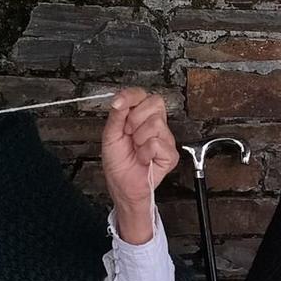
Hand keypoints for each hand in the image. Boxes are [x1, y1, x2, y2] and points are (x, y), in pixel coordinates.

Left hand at [101, 88, 176, 226]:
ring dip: (139, 139)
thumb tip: (120, 100)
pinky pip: (157, 143)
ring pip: (156, 123)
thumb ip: (116, 116)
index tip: (119, 104)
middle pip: (155, 102)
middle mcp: (155, 124)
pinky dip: (145, 152)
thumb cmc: (118, 163)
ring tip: (136, 148)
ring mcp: (165, 138)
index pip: (142, 94)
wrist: (122, 186)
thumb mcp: (110, 135)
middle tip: (129, 134)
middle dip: (136, 119)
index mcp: (140, 116)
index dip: (131, 96)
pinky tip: (143, 158)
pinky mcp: (170, 154)